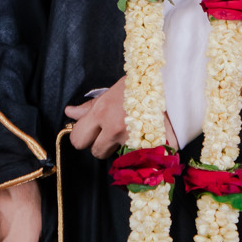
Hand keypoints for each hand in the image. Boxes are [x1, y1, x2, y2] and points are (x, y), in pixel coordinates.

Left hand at [63, 78, 177, 157]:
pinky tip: (146, 137)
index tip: (90, 133)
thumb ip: (90, 107)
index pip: (78, 139)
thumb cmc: (140, 85)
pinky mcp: (150, 147)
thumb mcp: (111, 92)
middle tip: (113, 132)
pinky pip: (139, 158)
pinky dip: (142, 151)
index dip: (83, 137)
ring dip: (122, 148)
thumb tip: (70, 112)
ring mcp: (134, 139)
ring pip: (117, 156)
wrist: (172, 83)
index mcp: (102, 112)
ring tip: (132, 130)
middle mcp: (115, 128)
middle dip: (102, 145)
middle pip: (96, 152)